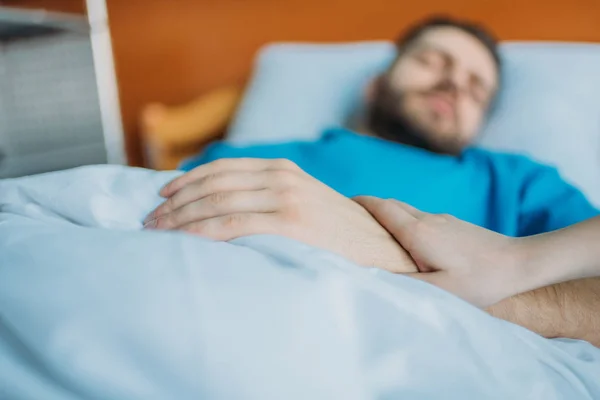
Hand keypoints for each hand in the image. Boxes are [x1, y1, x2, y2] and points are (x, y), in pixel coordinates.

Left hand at [144, 158, 416, 273]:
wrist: (386, 248)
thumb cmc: (341, 234)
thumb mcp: (306, 202)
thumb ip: (271, 198)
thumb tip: (231, 209)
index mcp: (283, 170)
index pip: (222, 169)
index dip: (187, 181)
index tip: (162, 196)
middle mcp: (281, 177)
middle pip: (213, 185)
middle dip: (176, 203)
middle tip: (150, 220)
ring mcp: (285, 198)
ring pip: (216, 203)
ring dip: (181, 218)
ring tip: (157, 232)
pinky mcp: (290, 222)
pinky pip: (232, 224)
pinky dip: (202, 231)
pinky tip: (184, 240)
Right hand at [355, 196, 524, 307]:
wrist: (520, 262)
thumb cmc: (480, 280)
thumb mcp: (441, 290)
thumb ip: (405, 283)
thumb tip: (373, 275)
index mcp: (418, 232)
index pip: (382, 208)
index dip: (360, 203)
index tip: (343, 203)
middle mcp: (428, 220)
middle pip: (391, 204)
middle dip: (369, 207)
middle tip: (352, 217)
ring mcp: (443, 219)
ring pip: (407, 210)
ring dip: (388, 214)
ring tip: (375, 230)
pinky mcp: (454, 225)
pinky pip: (421, 217)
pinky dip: (405, 221)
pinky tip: (409, 241)